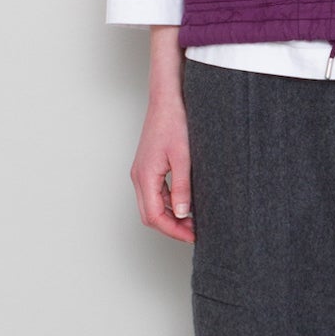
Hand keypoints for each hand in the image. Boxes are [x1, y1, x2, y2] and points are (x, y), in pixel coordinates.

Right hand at [131, 93, 195, 242]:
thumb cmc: (174, 122)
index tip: (193, 236)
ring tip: (194, 220)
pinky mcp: (148, 167)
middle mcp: (139, 176)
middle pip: (150, 215)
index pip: (154, 216)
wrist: (168, 99)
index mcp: (145, 176)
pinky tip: (186, 203)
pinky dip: (169, 204)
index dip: (173, 231)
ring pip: (152, 206)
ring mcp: (142, 172)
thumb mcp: (183, 157)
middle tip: (196, 232)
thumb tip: (181, 213)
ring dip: (170, 216)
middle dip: (172, 227)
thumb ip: (182, 187)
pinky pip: (155, 193)